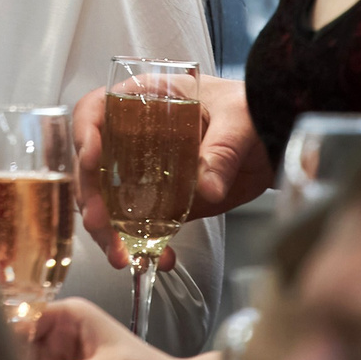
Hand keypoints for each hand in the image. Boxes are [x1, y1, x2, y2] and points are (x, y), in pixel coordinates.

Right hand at [71, 73, 270, 270]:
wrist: (276, 141)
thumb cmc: (252, 110)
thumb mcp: (238, 119)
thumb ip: (222, 149)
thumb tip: (208, 187)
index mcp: (142, 100)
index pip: (95, 111)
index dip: (84, 134)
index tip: (91, 158)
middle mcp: (132, 136)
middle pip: (92, 165)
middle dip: (91, 197)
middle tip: (100, 223)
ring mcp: (142, 171)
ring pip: (107, 201)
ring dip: (109, 231)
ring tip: (122, 256)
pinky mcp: (159, 200)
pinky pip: (139, 224)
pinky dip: (143, 245)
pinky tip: (159, 259)